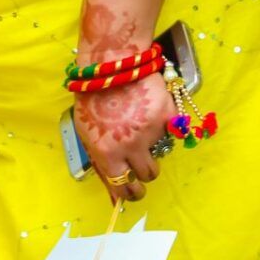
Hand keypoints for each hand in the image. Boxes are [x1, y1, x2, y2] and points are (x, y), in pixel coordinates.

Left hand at [73, 74, 174, 203]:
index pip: (125, 188)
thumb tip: (114, 196)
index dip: (132, 194)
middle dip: (145, 172)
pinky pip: (172, 132)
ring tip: (141, 129)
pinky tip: (150, 111)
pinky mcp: (167, 116)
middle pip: (149, 175)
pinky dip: (165, 126)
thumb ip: (101, 164)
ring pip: (161, 154)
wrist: (110, 63)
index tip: (136, 192)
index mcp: (107, 153)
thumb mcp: (87, 133)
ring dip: (154, 149)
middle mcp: (130, 146)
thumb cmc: (93, 99)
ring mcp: (151, 131)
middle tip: (142, 162)